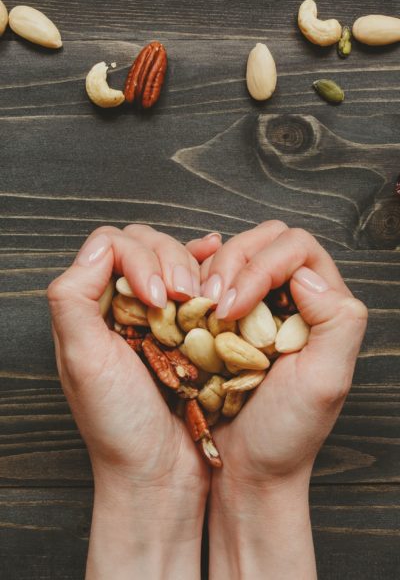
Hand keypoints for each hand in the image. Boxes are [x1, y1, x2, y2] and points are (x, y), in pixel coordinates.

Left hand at [48, 224, 220, 578]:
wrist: (161, 472)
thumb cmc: (119, 424)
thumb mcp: (83, 361)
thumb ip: (73, 298)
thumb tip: (102, 246)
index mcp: (92, 308)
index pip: (111, 246)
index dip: (137, 258)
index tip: (157, 297)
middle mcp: (122, 305)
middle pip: (144, 243)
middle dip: (169, 260)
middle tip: (183, 297)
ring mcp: (157, 314)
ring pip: (174, 257)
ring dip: (192, 267)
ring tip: (204, 296)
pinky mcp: (189, 327)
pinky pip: (198, 279)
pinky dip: (208, 265)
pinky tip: (216, 258)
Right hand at [201, 220, 367, 578]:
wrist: (244, 468)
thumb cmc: (285, 433)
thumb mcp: (324, 382)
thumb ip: (336, 322)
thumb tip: (305, 274)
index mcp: (323, 306)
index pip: (296, 248)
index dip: (263, 264)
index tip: (235, 306)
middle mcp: (292, 298)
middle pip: (265, 241)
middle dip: (234, 262)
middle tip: (215, 304)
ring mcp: (256, 305)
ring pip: (233, 254)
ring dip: (212, 274)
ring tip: (198, 309)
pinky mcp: (224, 317)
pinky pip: (208, 279)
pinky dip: (194, 285)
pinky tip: (186, 305)